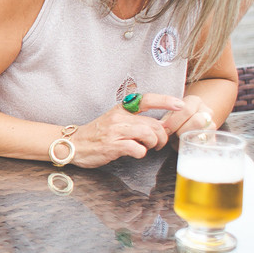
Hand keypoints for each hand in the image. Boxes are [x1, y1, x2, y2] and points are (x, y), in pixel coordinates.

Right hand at [71, 93, 185, 167]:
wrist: (73, 144)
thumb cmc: (97, 134)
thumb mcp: (115, 119)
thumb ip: (135, 120)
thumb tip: (160, 125)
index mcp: (121, 109)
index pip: (146, 99)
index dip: (165, 100)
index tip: (180, 104)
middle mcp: (119, 117)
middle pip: (153, 123)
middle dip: (162, 135)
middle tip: (159, 143)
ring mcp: (115, 131)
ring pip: (148, 134)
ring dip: (154, 143)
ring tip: (150, 147)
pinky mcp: (112, 146)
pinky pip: (137, 149)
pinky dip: (141, 153)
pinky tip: (136, 153)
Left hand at [160, 95, 217, 141]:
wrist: (188, 125)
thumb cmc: (175, 120)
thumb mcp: (169, 116)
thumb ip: (165, 120)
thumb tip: (161, 128)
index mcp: (194, 101)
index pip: (186, 110)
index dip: (174, 121)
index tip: (166, 129)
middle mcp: (206, 111)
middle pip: (198, 121)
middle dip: (183, 130)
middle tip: (174, 135)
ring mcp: (212, 125)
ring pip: (204, 133)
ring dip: (189, 139)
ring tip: (180, 140)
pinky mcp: (214, 138)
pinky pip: (208, 144)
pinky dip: (196, 147)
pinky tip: (187, 146)